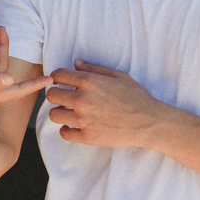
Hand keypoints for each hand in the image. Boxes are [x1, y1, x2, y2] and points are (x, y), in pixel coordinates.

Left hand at [45, 60, 172, 148]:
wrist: (148, 122)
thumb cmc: (135, 97)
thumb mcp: (118, 76)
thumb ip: (94, 68)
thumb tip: (76, 63)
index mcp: (88, 81)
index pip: (57, 75)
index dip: (57, 77)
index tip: (61, 82)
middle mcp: (82, 100)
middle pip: (51, 95)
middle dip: (56, 94)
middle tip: (64, 98)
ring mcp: (83, 119)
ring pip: (53, 115)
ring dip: (60, 112)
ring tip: (69, 112)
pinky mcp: (87, 136)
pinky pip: (64, 133)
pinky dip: (67, 130)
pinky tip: (74, 126)